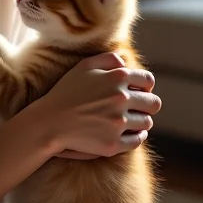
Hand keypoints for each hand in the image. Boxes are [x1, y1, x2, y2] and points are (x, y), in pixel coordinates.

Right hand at [28, 52, 160, 158]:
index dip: (145, 86)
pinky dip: (136, 137)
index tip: (139, 92)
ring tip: (129, 120)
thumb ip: (108, 59)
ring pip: (146, 123)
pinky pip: (138, 141)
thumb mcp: (84, 67)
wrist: (49, 122)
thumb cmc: (66, 92)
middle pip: (153, 104)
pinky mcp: (114, 144)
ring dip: (140, 121)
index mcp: (117, 78)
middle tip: (136, 108)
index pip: (148, 81)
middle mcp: (121, 99)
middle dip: (147, 105)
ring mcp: (118, 123)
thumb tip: (126, 62)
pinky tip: (127, 133)